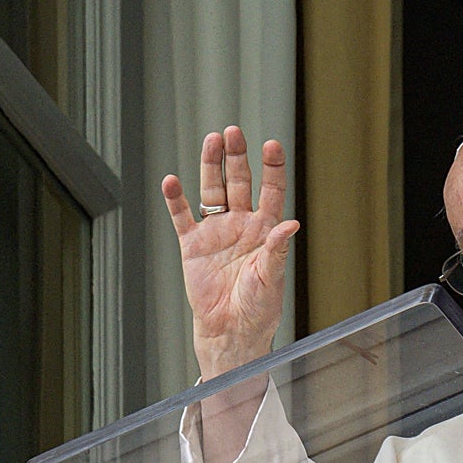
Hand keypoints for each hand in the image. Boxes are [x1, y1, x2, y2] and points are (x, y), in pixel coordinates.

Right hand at [161, 126, 299, 379]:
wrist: (231, 330)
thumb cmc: (258, 308)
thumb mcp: (271, 278)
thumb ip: (277, 250)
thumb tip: (291, 224)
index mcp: (265, 230)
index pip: (270, 191)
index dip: (272, 168)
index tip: (272, 145)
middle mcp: (241, 224)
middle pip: (238, 182)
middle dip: (236, 157)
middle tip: (233, 132)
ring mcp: (216, 232)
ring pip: (212, 191)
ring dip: (211, 166)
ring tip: (211, 141)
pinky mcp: (193, 246)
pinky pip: (182, 217)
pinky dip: (176, 200)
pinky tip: (172, 181)